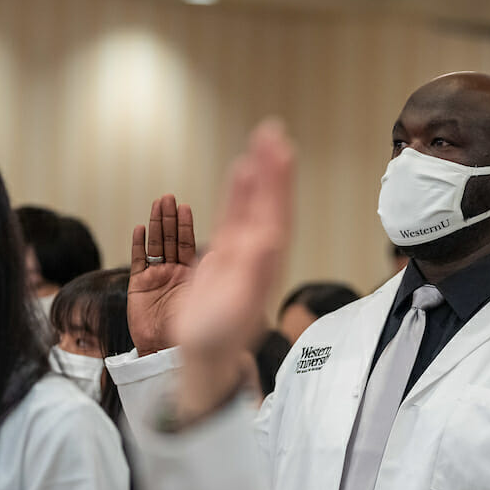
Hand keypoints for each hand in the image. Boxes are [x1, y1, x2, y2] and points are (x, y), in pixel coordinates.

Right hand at [127, 194, 197, 355]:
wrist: (171, 354)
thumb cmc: (197, 334)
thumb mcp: (211, 300)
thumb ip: (213, 275)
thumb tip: (221, 250)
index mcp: (191, 275)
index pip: (188, 243)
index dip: (186, 224)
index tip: (185, 206)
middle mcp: (173, 273)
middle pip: (169, 239)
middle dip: (168, 218)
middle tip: (168, 197)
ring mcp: (155, 279)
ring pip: (155, 245)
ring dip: (155, 224)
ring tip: (156, 204)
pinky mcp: (138, 288)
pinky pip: (138, 261)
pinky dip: (138, 245)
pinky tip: (140, 228)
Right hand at [175, 121, 294, 419]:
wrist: (207, 358)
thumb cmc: (219, 340)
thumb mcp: (235, 308)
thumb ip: (253, 274)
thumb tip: (271, 240)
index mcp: (265, 264)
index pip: (276, 214)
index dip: (279, 183)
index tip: (282, 151)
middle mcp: (260, 254)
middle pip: (269, 202)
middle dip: (272, 168)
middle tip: (273, 131)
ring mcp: (244, 252)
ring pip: (254, 204)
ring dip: (259, 173)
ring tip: (262, 140)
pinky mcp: (226, 255)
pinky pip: (235, 214)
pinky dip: (239, 191)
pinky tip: (241, 170)